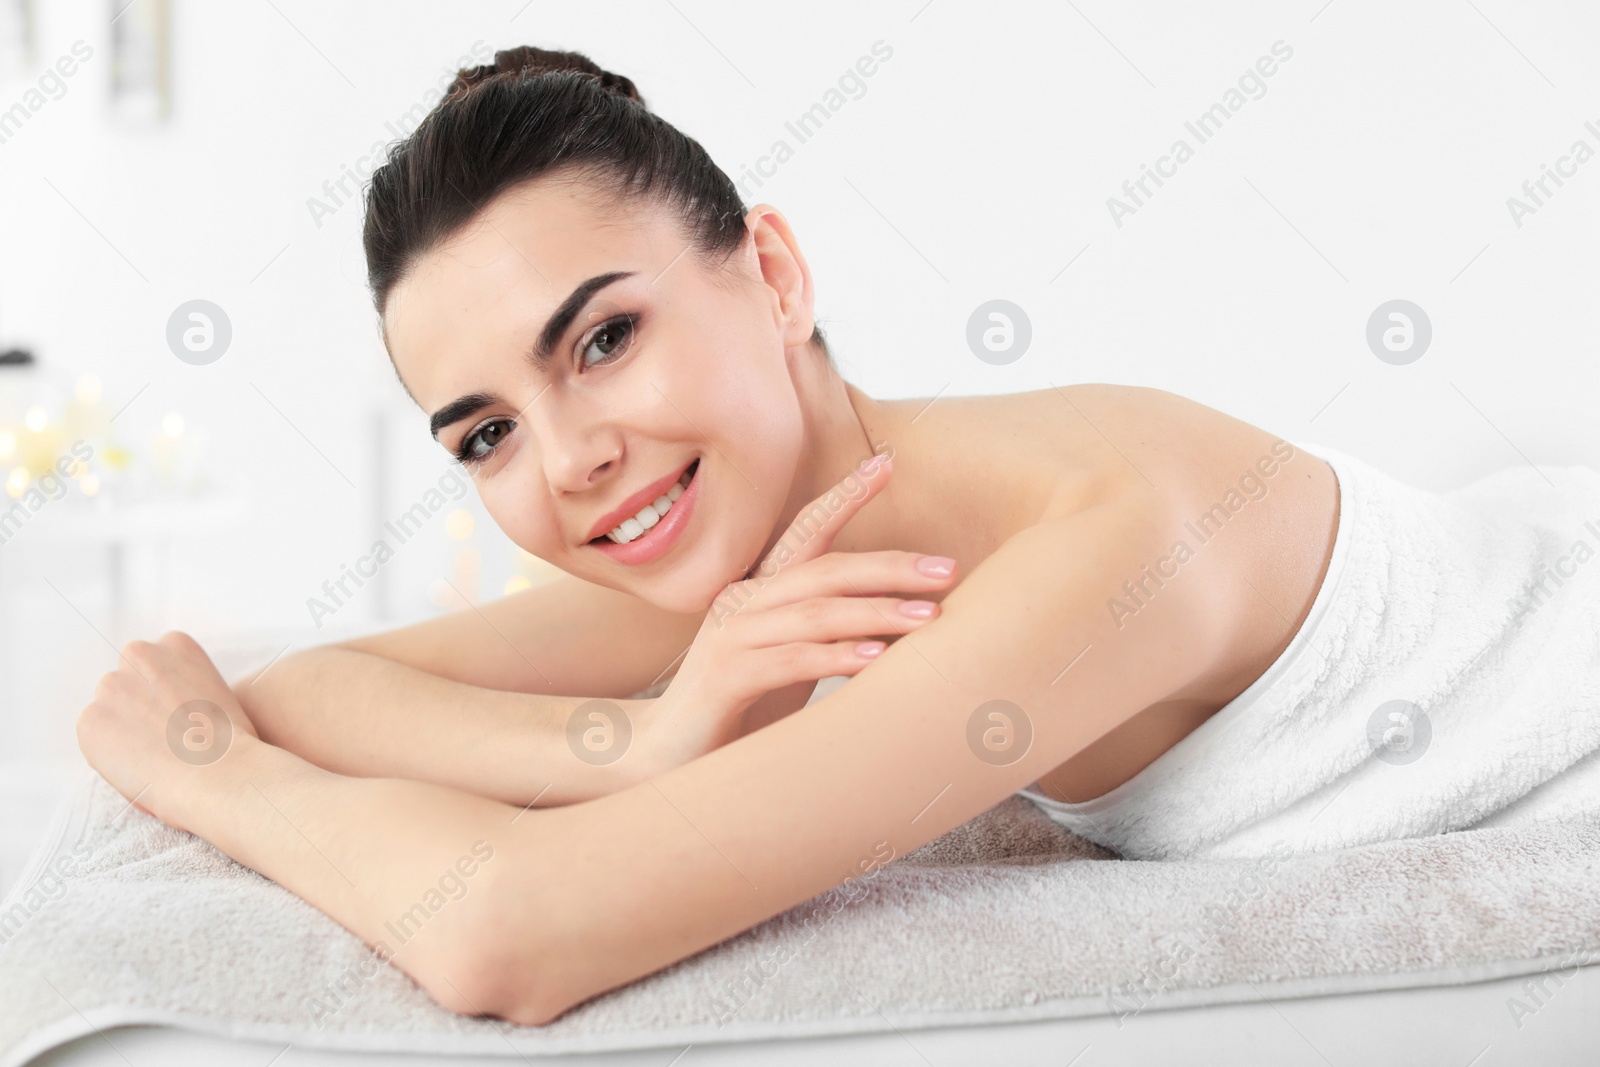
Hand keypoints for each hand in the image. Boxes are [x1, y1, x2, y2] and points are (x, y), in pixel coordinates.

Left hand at [76, 631, 259, 832]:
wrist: (220, 772)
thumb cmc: (231, 742)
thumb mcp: (216, 692)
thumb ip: (184, 687)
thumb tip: (167, 708)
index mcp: (175, 644)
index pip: (152, 665)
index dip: (162, 696)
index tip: (176, 717)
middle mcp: (138, 654)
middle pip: (125, 684)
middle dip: (136, 710)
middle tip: (162, 741)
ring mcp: (110, 686)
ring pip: (108, 712)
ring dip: (122, 732)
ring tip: (154, 758)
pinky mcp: (90, 719)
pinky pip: (93, 740)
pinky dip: (109, 756)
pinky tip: (140, 767)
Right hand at [643, 452, 958, 766]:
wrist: (667, 759)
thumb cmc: (740, 710)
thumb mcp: (790, 664)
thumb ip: (830, 636)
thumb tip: (907, 620)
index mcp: (760, 592)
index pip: (806, 531)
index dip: (845, 496)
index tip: (887, 463)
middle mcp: (743, 602)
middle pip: (824, 569)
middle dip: (890, 566)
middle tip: (947, 570)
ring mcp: (730, 637)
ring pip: (814, 612)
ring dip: (877, 612)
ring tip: (929, 618)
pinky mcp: (725, 677)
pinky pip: (790, 660)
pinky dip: (836, 657)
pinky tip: (875, 659)